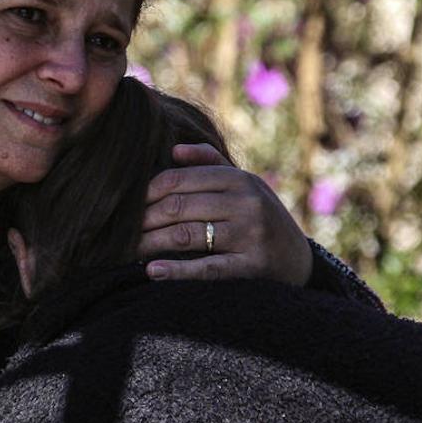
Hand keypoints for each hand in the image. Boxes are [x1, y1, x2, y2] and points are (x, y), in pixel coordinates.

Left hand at [138, 143, 312, 283]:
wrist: (300, 261)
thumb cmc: (260, 218)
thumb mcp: (245, 185)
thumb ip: (211, 163)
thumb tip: (173, 151)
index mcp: (239, 179)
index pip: (179, 180)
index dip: (147, 193)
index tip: (127, 206)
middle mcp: (247, 203)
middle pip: (178, 207)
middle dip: (144, 220)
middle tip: (121, 232)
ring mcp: (251, 236)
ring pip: (187, 236)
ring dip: (152, 244)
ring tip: (129, 251)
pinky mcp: (252, 267)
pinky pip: (207, 268)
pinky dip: (176, 271)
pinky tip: (153, 272)